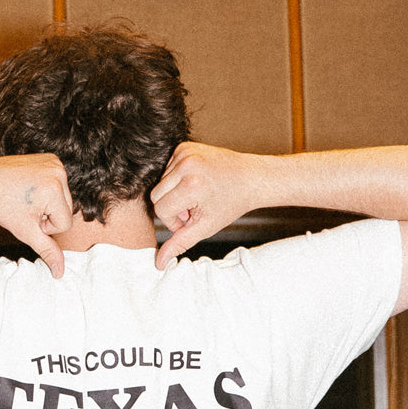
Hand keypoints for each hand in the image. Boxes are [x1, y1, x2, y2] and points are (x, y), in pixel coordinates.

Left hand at [0, 153, 73, 277]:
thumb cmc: (0, 204)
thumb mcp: (25, 231)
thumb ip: (46, 251)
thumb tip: (60, 272)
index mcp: (55, 190)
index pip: (65, 224)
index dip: (45, 228)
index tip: (27, 218)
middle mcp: (59, 172)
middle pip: (66, 210)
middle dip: (47, 215)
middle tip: (24, 209)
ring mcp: (55, 163)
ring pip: (62, 198)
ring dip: (46, 204)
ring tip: (25, 199)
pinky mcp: (50, 158)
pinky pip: (56, 183)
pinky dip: (44, 190)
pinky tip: (28, 188)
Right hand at [149, 142, 266, 268]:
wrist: (252, 178)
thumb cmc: (232, 202)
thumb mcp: (206, 227)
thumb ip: (180, 244)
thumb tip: (159, 263)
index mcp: (192, 185)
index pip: (160, 209)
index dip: (174, 219)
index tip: (191, 218)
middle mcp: (187, 164)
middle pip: (156, 195)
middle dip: (172, 205)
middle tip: (195, 207)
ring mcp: (185, 152)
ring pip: (160, 182)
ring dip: (174, 192)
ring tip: (197, 194)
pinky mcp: (185, 145)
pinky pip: (167, 169)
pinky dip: (177, 178)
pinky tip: (195, 181)